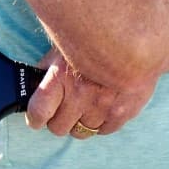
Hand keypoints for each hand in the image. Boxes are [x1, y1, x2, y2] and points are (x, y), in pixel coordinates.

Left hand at [24, 49, 157, 138]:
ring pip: (80, 132)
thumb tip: (33, 82)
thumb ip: (48, 66)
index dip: (35, 117)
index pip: (38, 112)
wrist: (134, 36)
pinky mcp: (122, 112)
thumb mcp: (64, 46)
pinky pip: (103, 131)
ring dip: (79, 121)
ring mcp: (102, 106)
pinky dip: (99, 123)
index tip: (36, 118)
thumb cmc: (94, 39)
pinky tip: (100, 107)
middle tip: (62, 108)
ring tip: (84, 105)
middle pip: (58, 127)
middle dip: (57, 119)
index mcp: (61, 77)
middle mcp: (80, 95)